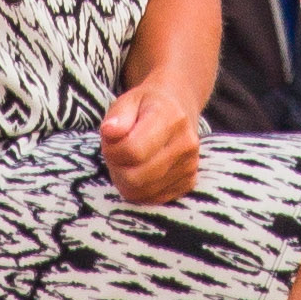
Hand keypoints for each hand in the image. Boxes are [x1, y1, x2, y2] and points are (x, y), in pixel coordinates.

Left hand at [95, 80, 203, 205]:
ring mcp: (190, 165)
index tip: (110, 141)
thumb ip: (117, 116)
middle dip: (117, 169)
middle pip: (136, 177)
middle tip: (116, 154)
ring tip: (128, 161)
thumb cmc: (146, 106)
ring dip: (126, 181)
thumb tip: (110, 132)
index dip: (112, 151)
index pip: (133, 150)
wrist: (178, 107)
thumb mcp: (128, 100)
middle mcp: (185, 143)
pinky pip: (154, 199)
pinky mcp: (189, 181)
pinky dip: (140, 190)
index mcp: (170, 117)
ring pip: (143, 192)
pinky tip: (141, 170)